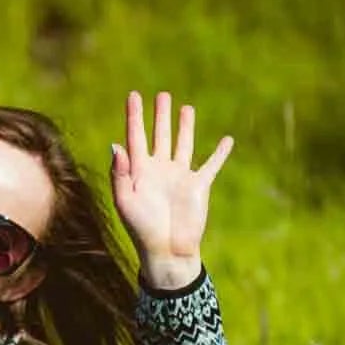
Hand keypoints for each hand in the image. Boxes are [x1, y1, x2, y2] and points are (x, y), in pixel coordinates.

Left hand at [110, 90, 234, 292]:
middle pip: (160, 135)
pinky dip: (220, 153)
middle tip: (162, 95)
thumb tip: (117, 145)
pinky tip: (228, 140)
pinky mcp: (199, 185)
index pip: (136, 137)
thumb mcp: (125, 201)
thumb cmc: (141, 228)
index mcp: (139, 171)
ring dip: (185, 126)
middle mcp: (159, 170)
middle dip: (160, 116)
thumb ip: (119, 174)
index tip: (133, 95)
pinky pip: (211, 165)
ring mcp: (179, 176)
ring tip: (185, 107)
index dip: (134, 116)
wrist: (166, 250)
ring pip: (183, 144)